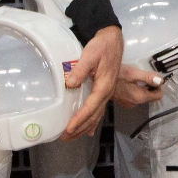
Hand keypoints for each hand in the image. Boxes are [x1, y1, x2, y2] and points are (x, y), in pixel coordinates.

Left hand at [60, 25, 123, 139]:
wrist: (112, 40)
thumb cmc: (101, 46)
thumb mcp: (90, 55)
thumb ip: (81, 69)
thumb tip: (70, 84)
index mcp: (104, 86)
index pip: (90, 107)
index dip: (80, 119)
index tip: (69, 128)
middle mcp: (107, 92)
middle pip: (94, 115)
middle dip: (80, 128)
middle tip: (66, 138)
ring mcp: (107, 93)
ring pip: (96, 115)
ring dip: (85, 127)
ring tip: (73, 137)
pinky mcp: (104, 90)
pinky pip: (98, 110)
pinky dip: (92, 121)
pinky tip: (88, 130)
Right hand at [113, 64, 166, 107]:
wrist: (99, 80)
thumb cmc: (115, 75)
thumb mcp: (133, 73)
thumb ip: (148, 78)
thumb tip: (161, 81)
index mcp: (139, 97)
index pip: (158, 96)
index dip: (158, 86)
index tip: (154, 80)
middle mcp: (134, 103)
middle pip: (150, 96)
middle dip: (149, 87)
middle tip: (142, 77)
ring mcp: (128, 104)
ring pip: (141, 97)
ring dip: (140, 89)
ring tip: (133, 80)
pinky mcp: (123, 102)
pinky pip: (133, 98)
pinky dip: (133, 91)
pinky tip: (127, 84)